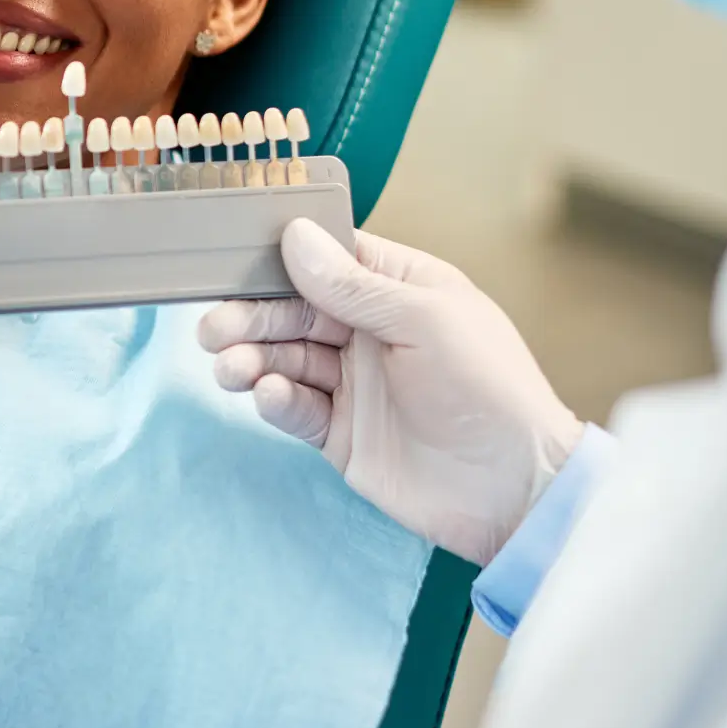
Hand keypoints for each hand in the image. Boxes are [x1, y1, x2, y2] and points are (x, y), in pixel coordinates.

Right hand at [198, 220, 581, 564]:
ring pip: (284, 358)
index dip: (281, 257)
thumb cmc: (489, 389)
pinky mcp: (341, 433)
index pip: (327, 259)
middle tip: (212, 329)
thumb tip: (294, 236)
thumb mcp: (425, 321)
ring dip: (252, 359)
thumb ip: (354, 285)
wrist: (514, 490)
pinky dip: (274, 399)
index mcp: (398, 290)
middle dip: (251, 316)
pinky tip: (269, 395)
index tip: (232, 258)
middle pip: (293, 310)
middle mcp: (370, 331)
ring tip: (231, 369)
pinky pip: (295, 407)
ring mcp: (353, 384)